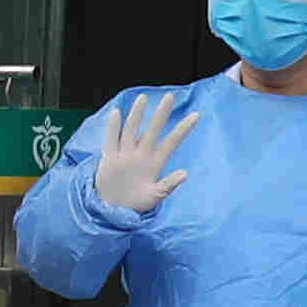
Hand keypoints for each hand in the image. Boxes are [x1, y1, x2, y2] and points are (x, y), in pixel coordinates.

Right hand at [88, 91, 194, 216]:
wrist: (113, 210)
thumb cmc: (137, 203)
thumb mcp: (155, 197)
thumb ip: (168, 186)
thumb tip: (185, 174)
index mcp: (155, 164)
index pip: (171, 143)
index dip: (182, 130)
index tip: (196, 116)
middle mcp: (141, 155)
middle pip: (152, 131)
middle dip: (161, 115)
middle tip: (170, 97)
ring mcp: (125, 155)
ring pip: (131, 130)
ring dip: (137, 115)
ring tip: (143, 99)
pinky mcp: (109, 158)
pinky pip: (111, 140)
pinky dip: (113, 127)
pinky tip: (117, 113)